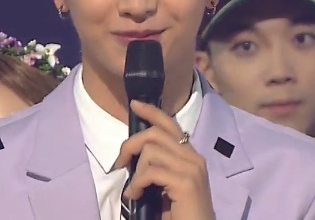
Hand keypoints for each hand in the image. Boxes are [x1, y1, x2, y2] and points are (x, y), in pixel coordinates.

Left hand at [114, 100, 214, 219]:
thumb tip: (137, 151)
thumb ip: (160, 165)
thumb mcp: (168, 184)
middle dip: (131, 144)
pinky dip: (137, 183)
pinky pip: (151, 171)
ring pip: (151, 151)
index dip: (151, 111)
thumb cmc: (180, 213)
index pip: (170, 123)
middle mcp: (194, 158)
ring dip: (136, 171)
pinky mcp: (186, 183)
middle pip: (156, 133)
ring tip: (135, 189)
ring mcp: (192, 169)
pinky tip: (136, 196)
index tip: (134, 105)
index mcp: (191, 156)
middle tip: (120, 162)